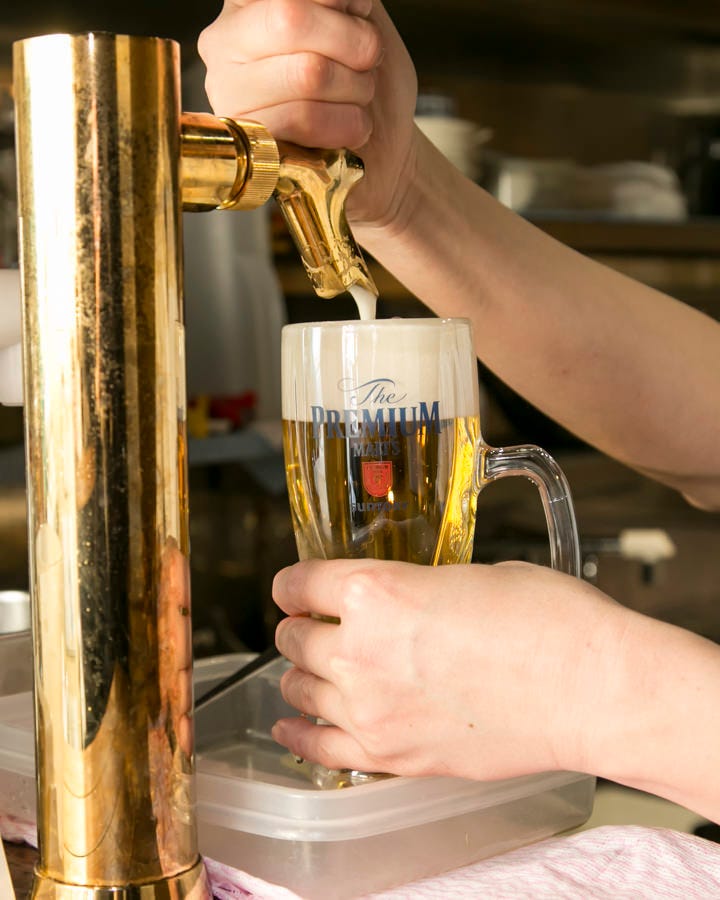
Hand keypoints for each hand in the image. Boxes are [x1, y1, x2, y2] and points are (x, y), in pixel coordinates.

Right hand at [198, 0, 418, 229]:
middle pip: (290, 19)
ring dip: (356, 87)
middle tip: (369, 62)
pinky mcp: (253, 144)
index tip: (362, 17)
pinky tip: (352, 127)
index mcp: (246, 6)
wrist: (383, 152)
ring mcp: (231, 96)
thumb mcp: (361, 18)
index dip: (338, 2)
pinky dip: (349, 122)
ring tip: (360, 98)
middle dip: (352, 41)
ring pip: (305, 73)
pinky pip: (305, 120)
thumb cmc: (366, 82)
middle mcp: (225, 45)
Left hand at [272, 558, 627, 780]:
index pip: (301, 583)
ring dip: (303, 674)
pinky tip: (292, 728)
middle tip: (314, 624)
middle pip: (294, 638)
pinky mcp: (393, 755)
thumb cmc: (548, 620)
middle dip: (300, 627)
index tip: (295, 587)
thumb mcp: (470, 574)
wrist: (590, 689)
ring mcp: (371, 709)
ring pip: (301, 689)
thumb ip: (414, 588)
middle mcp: (359, 650)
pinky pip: (321, 748)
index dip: (293, 582)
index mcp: (376, 590)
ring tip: (315, 669)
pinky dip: (299, 736)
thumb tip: (400, 599)